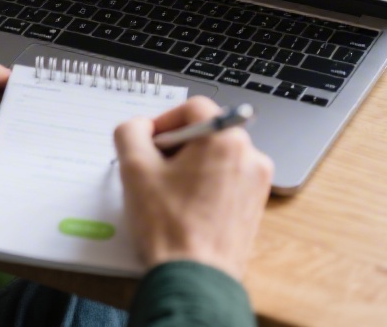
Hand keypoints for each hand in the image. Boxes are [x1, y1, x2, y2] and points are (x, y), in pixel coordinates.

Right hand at [115, 97, 273, 280]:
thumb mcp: (134, 169)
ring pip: (215, 158)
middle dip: (175, 146)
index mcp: (226, 140)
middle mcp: (250, 157)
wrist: (193, 279)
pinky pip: (225, 181)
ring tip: (166, 193)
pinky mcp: (253, 207)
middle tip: (152, 169)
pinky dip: (203, 186)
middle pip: (206, 132)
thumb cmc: (169, 228)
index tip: (147, 141)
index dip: (164, 121)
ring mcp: (256, 184)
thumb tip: (138, 127)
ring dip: (188, 166)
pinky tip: (182, 207)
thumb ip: (130, 132)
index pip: (192, 108)